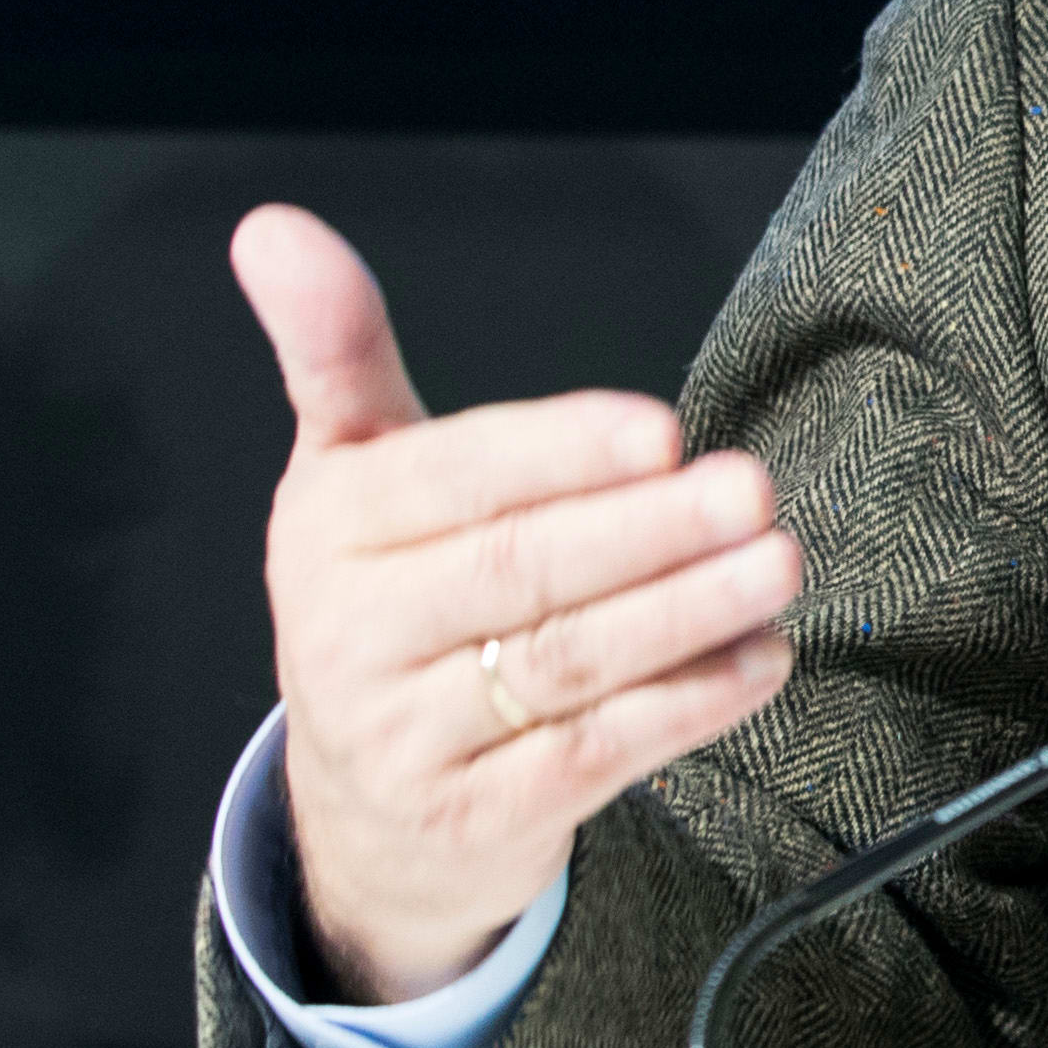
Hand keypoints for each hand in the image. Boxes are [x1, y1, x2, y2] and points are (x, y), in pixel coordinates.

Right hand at [237, 204, 801, 1003]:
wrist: (367, 809)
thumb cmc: (391, 602)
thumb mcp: (355, 474)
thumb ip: (337, 350)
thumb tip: (271, 228)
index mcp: (327, 530)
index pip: (450, 480)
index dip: (557, 451)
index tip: (661, 429)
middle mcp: (348, 636)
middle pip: (517, 572)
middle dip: (647, 529)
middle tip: (752, 488)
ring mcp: (404, 739)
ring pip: (563, 665)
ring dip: (686, 612)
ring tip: (776, 562)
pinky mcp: (473, 819)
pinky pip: (593, 757)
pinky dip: (686, 705)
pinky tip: (760, 656)